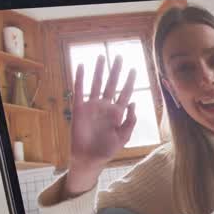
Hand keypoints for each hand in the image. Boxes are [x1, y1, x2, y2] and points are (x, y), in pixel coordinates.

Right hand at [65, 55, 136, 194]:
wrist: (89, 158)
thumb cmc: (107, 149)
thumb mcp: (123, 137)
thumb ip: (130, 121)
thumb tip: (134, 102)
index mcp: (117, 113)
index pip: (125, 93)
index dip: (130, 81)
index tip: (134, 69)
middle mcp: (105, 106)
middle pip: (112, 84)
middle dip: (116, 70)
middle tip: (119, 56)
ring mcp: (92, 106)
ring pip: (96, 83)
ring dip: (99, 70)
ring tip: (101, 56)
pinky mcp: (80, 108)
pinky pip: (79, 90)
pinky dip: (80, 78)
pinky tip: (82, 66)